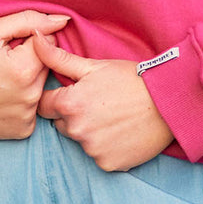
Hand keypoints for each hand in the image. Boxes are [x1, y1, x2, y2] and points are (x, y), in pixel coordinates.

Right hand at [0, 10, 69, 140]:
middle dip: (30, 61)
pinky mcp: (23, 130)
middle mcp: (31, 96)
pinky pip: (34, 108)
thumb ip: (29, 20)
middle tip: (2, 65)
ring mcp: (28, 116)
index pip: (47, 44)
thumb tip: (62, 20)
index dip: (27, 42)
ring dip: (27, 81)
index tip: (7, 49)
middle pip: (46, 66)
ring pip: (41, 87)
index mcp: (25, 69)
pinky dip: (23, 101)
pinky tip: (3, 98)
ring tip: (1, 82)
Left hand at [33, 33, 173, 171]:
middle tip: (98, 102)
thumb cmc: (130, 78)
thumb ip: (58, 58)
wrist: (168, 101)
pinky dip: (106, 146)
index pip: (44, 106)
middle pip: (62, 124)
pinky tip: (121, 132)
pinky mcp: (109, 164)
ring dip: (90, 131)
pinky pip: (98, 156)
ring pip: (80, 140)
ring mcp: (92, 150)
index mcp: (69, 104)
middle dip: (73, 114)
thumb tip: (34, 38)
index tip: (74, 93)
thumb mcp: (93, 65)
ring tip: (112, 115)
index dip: (57, 98)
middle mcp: (77, 131)